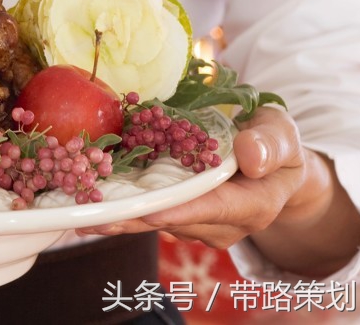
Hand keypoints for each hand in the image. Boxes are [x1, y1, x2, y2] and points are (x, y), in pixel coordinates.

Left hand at [78, 107, 359, 274]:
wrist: (269, 164)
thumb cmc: (273, 142)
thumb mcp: (281, 133)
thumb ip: (270, 143)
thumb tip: (250, 156)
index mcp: (254, 205)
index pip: (215, 209)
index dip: (182, 210)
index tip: (150, 210)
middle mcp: (225, 224)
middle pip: (175, 220)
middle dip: (135, 216)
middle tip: (93, 212)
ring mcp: (200, 225)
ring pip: (155, 221)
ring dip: (120, 215)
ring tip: (78, 207)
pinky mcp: (181, 218)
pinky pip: (148, 214)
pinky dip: (121, 209)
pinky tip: (85, 204)